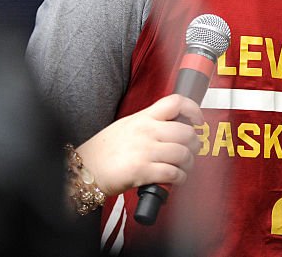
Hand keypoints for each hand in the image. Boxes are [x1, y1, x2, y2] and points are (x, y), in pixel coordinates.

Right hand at [75, 94, 202, 196]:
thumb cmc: (103, 151)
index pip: (175, 102)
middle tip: (192, 151)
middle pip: (186, 132)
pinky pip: (173, 173)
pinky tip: (176, 179)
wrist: (82, 170)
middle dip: (195, 144)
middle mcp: (145, 131)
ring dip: (189, 164)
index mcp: (142, 117)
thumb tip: (173, 128)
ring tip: (184, 168)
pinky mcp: (141, 171)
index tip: (198, 120)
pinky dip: (180, 178)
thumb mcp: (126, 126)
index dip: (193, 109)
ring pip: (183, 153)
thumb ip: (149, 124)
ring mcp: (144, 150)